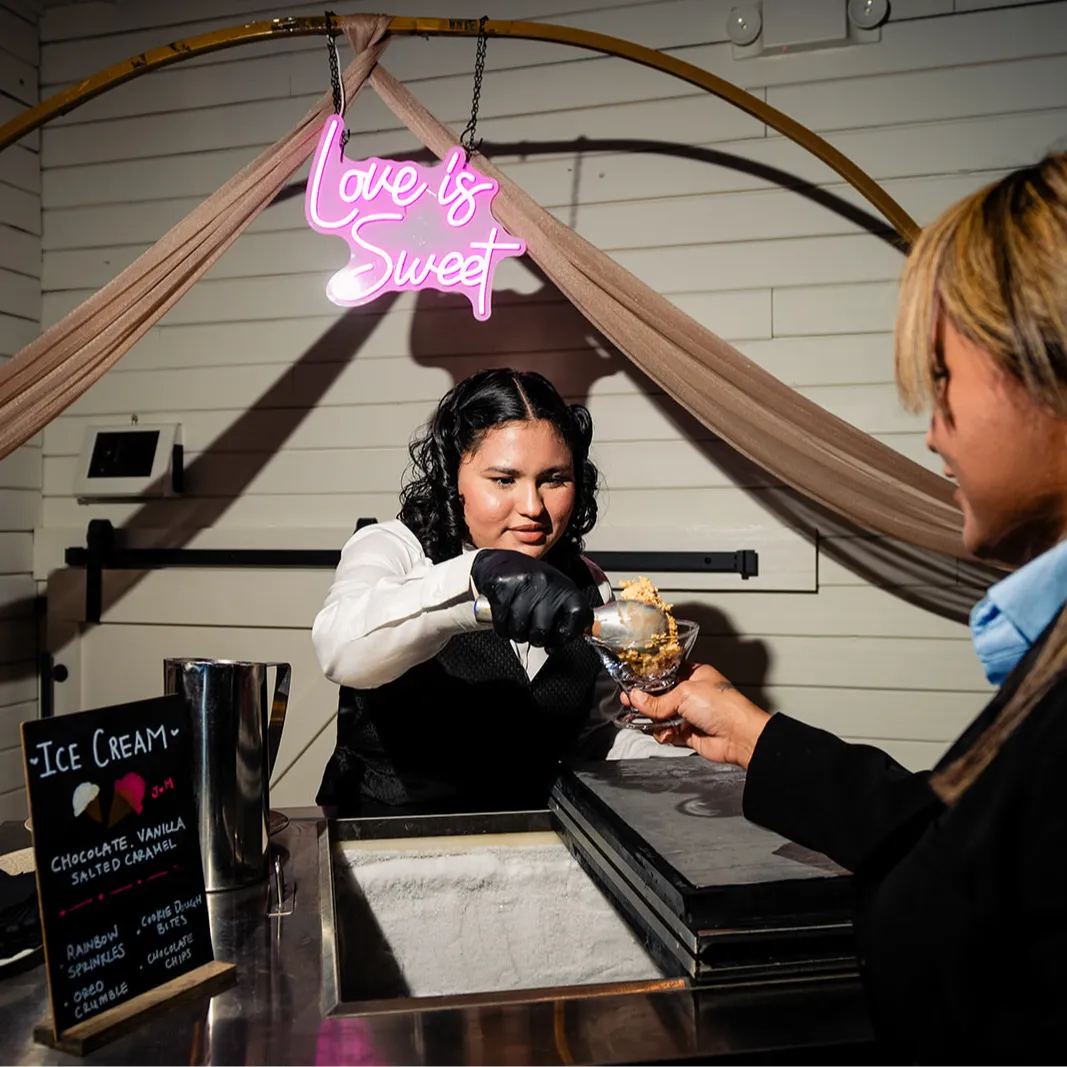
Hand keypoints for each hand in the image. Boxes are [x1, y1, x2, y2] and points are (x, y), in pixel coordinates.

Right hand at [471, 549, 592, 646]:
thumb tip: (555, 646)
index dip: (567, 634)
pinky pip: (501, 621)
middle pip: (542, 630)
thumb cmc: (530, 584)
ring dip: (515, 633)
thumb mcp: (554, 595)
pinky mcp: (502, 585)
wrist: (500, 562)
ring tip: (516, 622)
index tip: (557, 640)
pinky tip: (504, 617)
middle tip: (530, 631)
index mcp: (564, 586)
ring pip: (519, 629)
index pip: (578, 615)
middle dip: (534, 638)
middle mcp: (546, 582)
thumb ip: (562, 618)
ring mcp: (524, 583)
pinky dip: (501, 626)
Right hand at [622, 663, 770, 768]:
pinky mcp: (689, 733)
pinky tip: (665, 733)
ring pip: (662, 716)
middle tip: (630, 702)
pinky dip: (663, 734)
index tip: (632, 684)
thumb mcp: (685, 694)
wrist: (740, 737)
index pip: (665, 674)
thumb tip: (637, 698)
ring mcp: (690, 714)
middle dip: (646, 702)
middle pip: (660, 697)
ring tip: (648, 721)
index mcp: (695, 675)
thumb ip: (658, 700)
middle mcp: (692, 694)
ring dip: (654, 720)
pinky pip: (668, 733)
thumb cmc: (724, 707)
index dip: (648, 680)